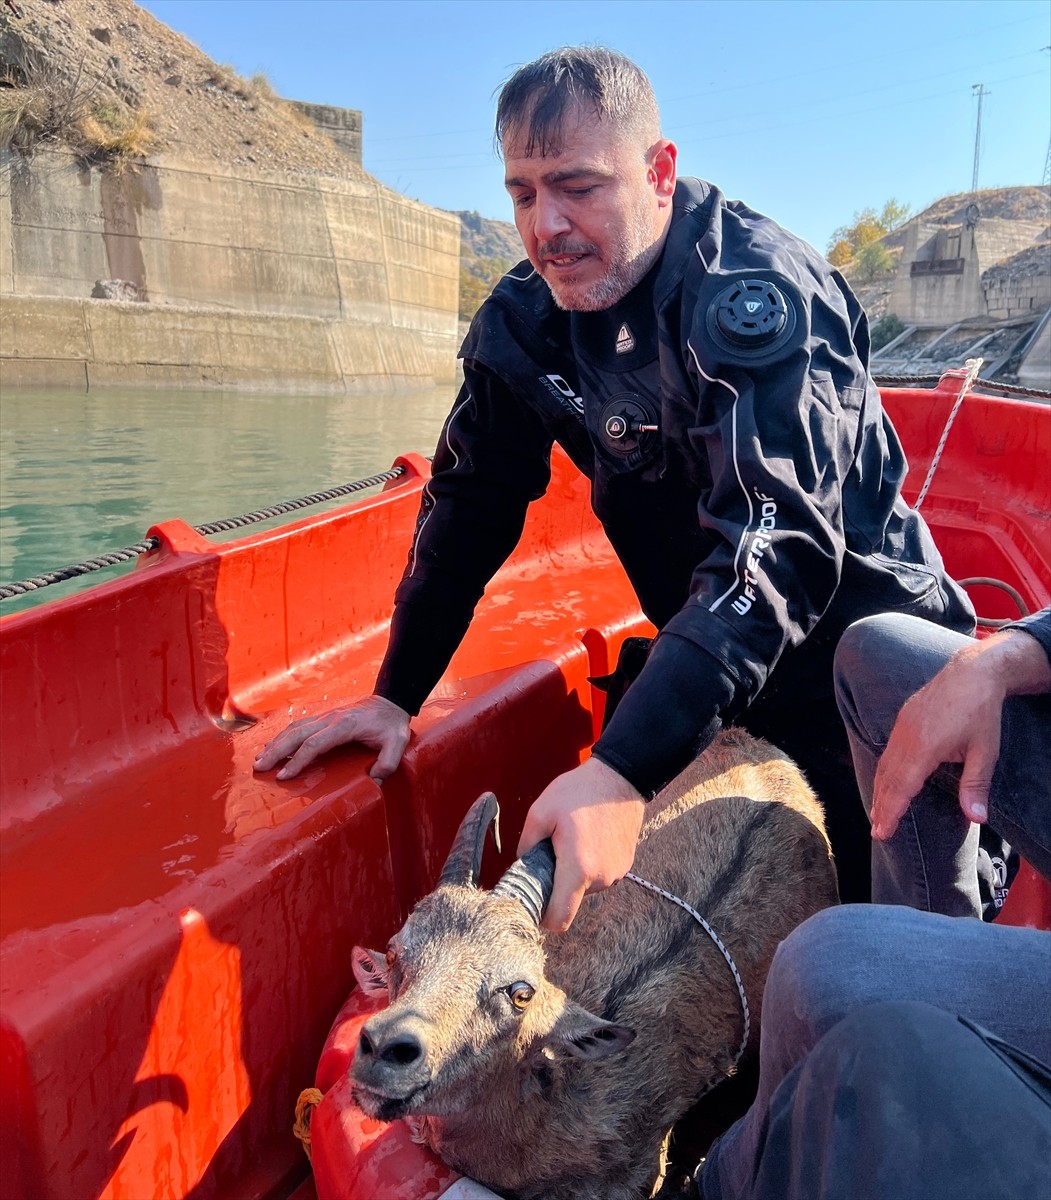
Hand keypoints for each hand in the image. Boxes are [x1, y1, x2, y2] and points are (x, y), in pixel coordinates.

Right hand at [253, 695, 410, 781]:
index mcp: (344, 726)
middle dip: (276, 751)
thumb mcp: (398, 743)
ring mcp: (325, 716)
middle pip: (296, 734)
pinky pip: (299, 726)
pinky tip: (272, 746)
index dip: (297, 760)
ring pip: (294, 728)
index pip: (314, 744)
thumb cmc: (392, 725)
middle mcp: (330, 719)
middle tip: (259, 768)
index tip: (283, 776)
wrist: (390, 702)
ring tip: (259, 759)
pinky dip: (282, 736)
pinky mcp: (324, 718)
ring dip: (275, 743)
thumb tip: (374, 781)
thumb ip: (388, 762)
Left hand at [517, 756, 644, 933]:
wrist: (620, 777)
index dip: (543, 918)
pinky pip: (599, 874)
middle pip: (570, 900)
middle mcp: (601, 878)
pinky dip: (589, 864)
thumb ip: (525, 847)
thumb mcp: (540, 812)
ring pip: (585, 887)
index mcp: (578, 869)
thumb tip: (520, 867)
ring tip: (572, 839)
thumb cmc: (578, 792)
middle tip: (551, 852)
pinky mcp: (625, 864)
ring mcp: (616, 873)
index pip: (559, 919)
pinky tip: (588, 838)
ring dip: (574, 872)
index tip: (534, 902)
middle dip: (557, 884)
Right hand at [871, 628, 1049, 839]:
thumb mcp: (985, 750)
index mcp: (925, 747)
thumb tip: (976, 818)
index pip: (902, 787)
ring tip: (878, 812)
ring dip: (880, 791)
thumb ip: (976, 785)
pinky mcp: (903, 720)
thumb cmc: (981, 711)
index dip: (891, 812)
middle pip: (887, 779)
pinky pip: (887, 752)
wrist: (972, 672)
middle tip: (877, 831)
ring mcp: (902, 727)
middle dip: (881, 807)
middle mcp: (907, 738)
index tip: (882, 832)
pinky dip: (884, 772)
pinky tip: (886, 782)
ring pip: (884, 765)